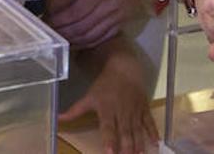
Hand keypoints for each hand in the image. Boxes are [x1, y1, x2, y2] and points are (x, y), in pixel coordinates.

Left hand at [49, 0, 143, 49]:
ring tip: (61, 40)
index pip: (78, 9)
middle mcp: (113, 3)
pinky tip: (79, 43)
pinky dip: (92, 42)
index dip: (62, 18)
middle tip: (51, 33)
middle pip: (84, 25)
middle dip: (65, 31)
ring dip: (76, 40)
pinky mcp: (126, 19)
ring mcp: (121, 13)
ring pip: (95, 34)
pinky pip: (107, 35)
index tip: (49, 21)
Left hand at [60, 39, 157, 153]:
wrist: (124, 69)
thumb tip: (57, 119)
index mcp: (107, 110)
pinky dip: (153, 132)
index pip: (108, 128)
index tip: (111, 152)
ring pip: (138, 130)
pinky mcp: (144, 108)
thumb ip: (75, 111)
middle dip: (127, 148)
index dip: (109, 140)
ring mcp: (135, 110)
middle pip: (125, 133)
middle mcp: (121, 112)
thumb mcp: (89, 97)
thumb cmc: (104, 86)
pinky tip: (156, 143)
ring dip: (140, 144)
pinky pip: (150, 121)